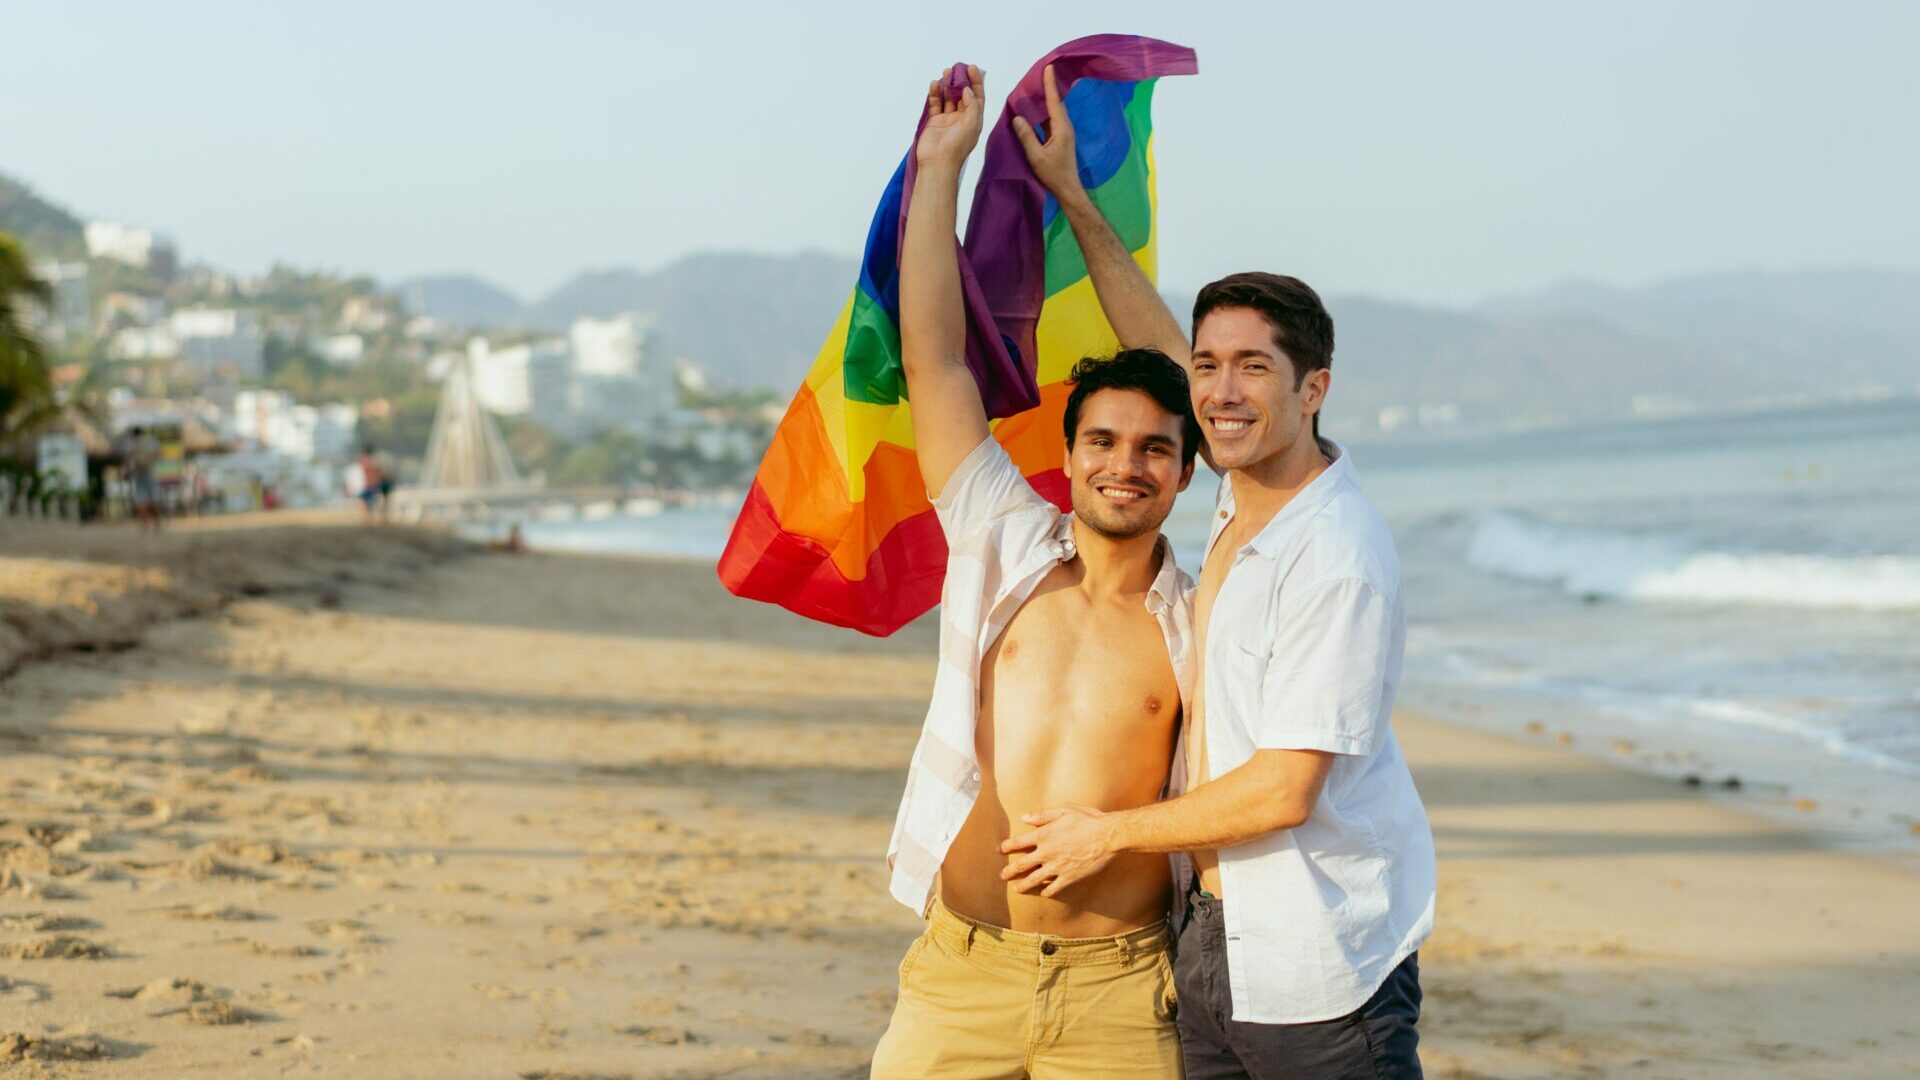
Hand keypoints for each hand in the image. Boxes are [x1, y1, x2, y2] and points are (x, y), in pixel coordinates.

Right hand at [915, 64, 984, 173]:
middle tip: (955, 69)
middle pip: (962, 95)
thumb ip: (971, 105)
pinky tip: (934, 85)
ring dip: (947, 85)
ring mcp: (947, 120)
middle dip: (960, 81)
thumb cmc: (957, 147)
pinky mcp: (934, 121)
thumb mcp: (971, 124)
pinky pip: (935, 104)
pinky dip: (935, 94)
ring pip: (948, 97)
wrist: (938, 163)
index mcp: (974, 120)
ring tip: (945, 73)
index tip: (971, 68)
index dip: (976, 82)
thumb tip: (967, 90)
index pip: (977, 97)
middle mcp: (961, 118)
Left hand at [998, 805, 1115, 898]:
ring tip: (1016, 889)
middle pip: (1022, 865)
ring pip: (1034, 879)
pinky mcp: (1069, 877)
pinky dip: (1047, 891)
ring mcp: (1057, 867)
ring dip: (1023, 885)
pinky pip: (1054, 887)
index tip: (1000, 850)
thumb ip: (1042, 815)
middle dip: (1009, 871)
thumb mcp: (1064, 810)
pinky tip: (1044, 893)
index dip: (1007, 846)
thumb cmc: (1087, 819)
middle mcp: (1047, 853)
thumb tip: (1024, 817)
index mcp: (1044, 835)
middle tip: (1002, 875)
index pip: (1018, 842)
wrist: (1108, 836)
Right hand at [1011, 65, 1083, 201]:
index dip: (1050, 84)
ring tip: (1036, 86)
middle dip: (1048, 86)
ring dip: (1046, 98)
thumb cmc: (1053, 174)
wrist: (1068, 189)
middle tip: (1040, 72)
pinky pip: (1051, 119)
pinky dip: (1044, 110)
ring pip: (1053, 110)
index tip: (1048, 67)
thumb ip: (1026, 136)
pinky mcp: (1060, 138)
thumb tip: (1017, 118)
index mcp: (1061, 128)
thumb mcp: (1036, 156)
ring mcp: (1064, 132)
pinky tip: (1036, 108)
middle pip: (1056, 102)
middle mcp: (1065, 127)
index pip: (1054, 101)